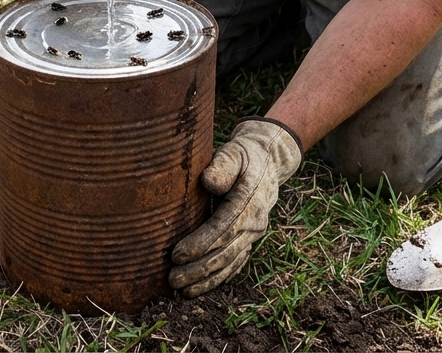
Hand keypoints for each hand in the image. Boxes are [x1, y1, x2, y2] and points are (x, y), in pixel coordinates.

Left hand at [169, 118, 303, 297]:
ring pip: (230, 262)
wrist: (268, 162)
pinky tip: (199, 288)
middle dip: (199, 269)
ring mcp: (254, 234)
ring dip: (207, 279)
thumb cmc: (244, 156)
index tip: (176, 255)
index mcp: (249, 201)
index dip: (200, 244)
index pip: (224, 228)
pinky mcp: (249, 239)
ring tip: (182, 291)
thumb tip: (208, 181)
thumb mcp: (235, 151)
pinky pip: (235, 263)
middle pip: (226, 252)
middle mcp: (255, 222)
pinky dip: (218, 278)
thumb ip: (223, 164)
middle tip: (173, 279)